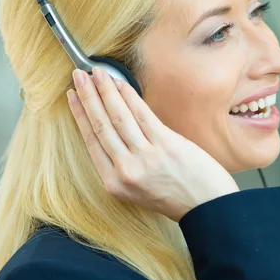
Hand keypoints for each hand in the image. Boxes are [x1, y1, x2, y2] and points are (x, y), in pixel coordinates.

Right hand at [67, 67, 238, 221]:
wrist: (207, 206)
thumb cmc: (176, 197)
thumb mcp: (139, 190)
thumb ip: (123, 165)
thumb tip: (114, 130)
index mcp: (114, 183)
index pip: (91, 141)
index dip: (80, 115)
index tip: (72, 97)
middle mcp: (126, 169)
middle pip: (101, 125)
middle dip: (87, 97)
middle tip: (78, 75)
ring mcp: (145, 156)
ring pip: (118, 117)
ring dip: (105, 91)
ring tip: (96, 73)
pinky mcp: (165, 143)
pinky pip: (142, 114)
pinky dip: (129, 96)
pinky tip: (120, 83)